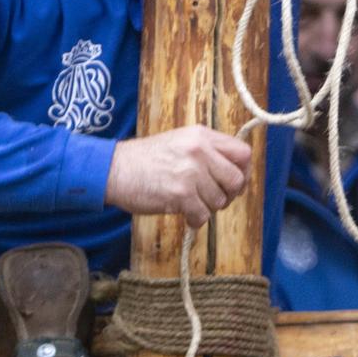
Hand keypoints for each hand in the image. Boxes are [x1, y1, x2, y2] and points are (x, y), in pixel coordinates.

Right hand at [105, 126, 251, 227]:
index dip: (244, 172)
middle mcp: (200, 151)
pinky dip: (195, 220)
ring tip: (191, 203)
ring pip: (220, 201)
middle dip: (229, 194)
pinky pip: (203, 216)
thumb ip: (208, 151)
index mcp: (202, 136)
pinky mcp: (180, 194)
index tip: (234, 182)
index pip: (243, 153)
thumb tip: (236, 171)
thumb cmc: (147, 159)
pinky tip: (185, 214)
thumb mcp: (181, 141)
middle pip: (237, 180)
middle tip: (213, 198)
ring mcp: (190, 172)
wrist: (113, 169)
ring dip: (208, 208)